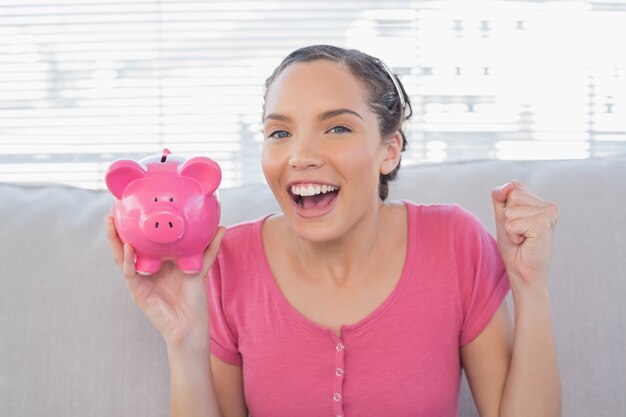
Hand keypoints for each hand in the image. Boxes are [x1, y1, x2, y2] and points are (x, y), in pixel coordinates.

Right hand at [105, 214, 225, 351]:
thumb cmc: (193, 300)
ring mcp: (139, 281)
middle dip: (117, 229)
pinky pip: (130, 273)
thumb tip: (220, 227)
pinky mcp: (138, 292)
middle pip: (126, 246)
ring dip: (114, 240)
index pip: (141, 242)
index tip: (131, 206)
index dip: (134, 227)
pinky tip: (128, 248)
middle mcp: (144, 270)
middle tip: (113, 210)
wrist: (191, 326)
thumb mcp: (199, 268)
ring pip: (121, 257)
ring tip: (111, 223)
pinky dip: (128, 260)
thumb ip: (208, 249)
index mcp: (156, 264)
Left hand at [491, 181, 558, 293]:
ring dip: (510, 227)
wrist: (523, 271)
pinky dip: (512, 235)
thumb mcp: (503, 217)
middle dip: (507, 216)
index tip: (516, 224)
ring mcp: (549, 214)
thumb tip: (507, 185)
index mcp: (541, 202)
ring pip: (511, 210)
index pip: (514, 186)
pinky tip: (525, 243)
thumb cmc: (514, 247)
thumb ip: (501, 197)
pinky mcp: (543, 225)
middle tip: (519, 233)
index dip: (506, 205)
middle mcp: (549, 206)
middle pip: (512, 194)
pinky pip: (512, 223)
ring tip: (523, 238)